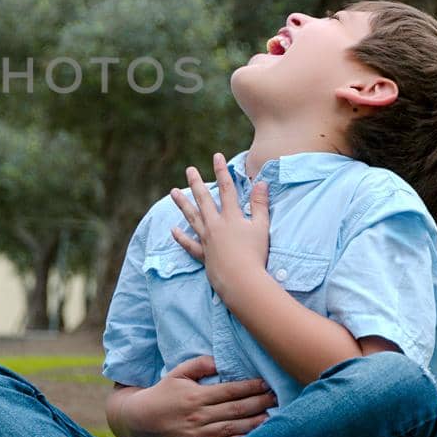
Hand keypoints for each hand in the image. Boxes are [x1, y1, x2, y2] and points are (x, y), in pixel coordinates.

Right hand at [108, 356, 274, 436]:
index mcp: (196, 396)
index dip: (250, 387)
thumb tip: (220, 362)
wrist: (141, 420)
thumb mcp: (177, 373)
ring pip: (232, 428)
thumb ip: (199, 365)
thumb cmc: (162, 393)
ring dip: (254, 423)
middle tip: (277, 398)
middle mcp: (199, 415)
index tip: (266, 384)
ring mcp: (198, 434)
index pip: (229, 391)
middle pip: (235, 409)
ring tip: (272, 418)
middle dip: (258, 403)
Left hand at [169, 153, 270, 297]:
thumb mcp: (262, 227)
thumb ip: (260, 205)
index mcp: (231, 217)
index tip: (216, 156)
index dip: (222, 171)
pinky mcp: (204, 255)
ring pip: (192, 217)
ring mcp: (207, 240)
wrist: (242, 281)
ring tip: (173, 192)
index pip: (226, 189)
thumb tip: (261, 183)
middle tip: (189, 170)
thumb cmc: (255, 254)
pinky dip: (181, 237)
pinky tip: (174, 230)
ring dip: (183, 204)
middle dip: (197, 183)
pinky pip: (190, 244)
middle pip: (204, 200)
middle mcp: (216, 225)